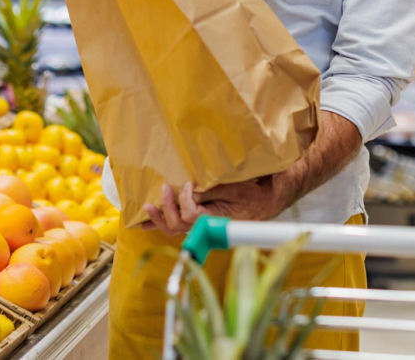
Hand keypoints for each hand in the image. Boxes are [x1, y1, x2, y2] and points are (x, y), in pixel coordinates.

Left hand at [141, 176, 280, 235]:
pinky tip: (149, 221)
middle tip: (164, 188)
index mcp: (217, 219)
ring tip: (147, 208)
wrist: (267, 200)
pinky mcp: (201, 224)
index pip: (191, 216)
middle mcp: (208, 227)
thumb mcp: (233, 187)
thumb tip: (188, 192)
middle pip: (178, 225)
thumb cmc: (253, 193)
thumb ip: (210, 192)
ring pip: (175, 230)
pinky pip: (179, 227)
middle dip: (166, 208)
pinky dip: (163, 222)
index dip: (184, 200)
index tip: (188, 184)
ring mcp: (203, 227)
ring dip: (159, 219)